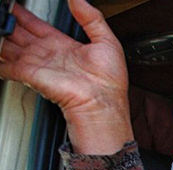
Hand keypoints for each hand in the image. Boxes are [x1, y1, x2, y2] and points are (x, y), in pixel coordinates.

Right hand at [0, 0, 132, 152]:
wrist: (103, 103)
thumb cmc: (109, 81)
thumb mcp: (107, 42)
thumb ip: (91, 18)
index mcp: (64, 45)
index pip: (37, 25)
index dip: (24, 15)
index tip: (15, 6)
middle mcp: (49, 55)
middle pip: (20, 34)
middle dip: (9, 24)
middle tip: (0, 13)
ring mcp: (38, 65)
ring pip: (10, 47)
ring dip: (2, 38)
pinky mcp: (30, 75)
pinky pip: (7, 66)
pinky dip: (0, 61)